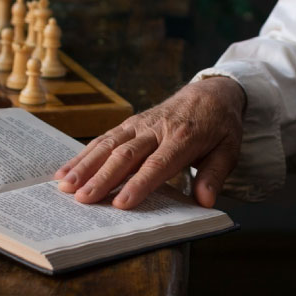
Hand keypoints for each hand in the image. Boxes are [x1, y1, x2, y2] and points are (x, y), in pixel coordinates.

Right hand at [55, 76, 245, 209]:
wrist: (212, 91)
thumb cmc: (220, 125)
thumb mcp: (230, 149)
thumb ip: (215, 174)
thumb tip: (205, 201)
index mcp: (185, 137)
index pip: (160, 163)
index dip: (140, 183)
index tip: (122, 203)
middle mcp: (159, 128)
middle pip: (128, 154)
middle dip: (103, 178)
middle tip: (82, 200)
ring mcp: (142, 123)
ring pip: (110, 144)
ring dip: (86, 165)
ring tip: (65, 186)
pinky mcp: (132, 122)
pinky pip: (105, 138)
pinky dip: (84, 153)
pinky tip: (65, 170)